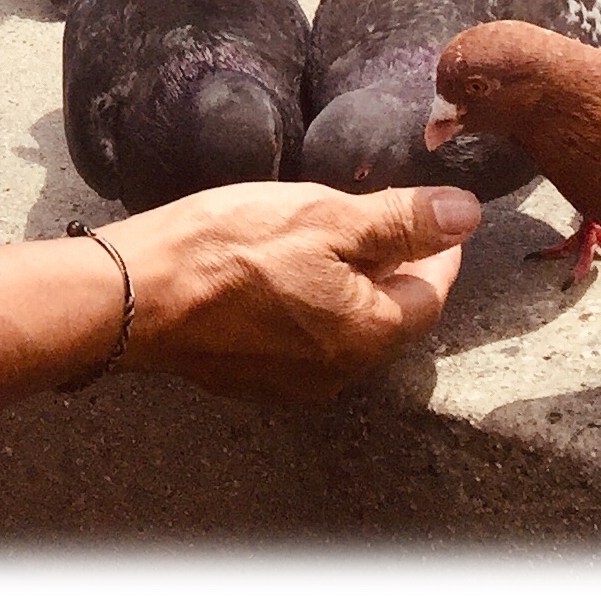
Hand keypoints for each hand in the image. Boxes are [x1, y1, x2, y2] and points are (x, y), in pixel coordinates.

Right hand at [108, 182, 472, 406]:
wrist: (134, 293)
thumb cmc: (228, 249)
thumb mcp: (323, 217)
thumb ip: (400, 222)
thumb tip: (467, 216)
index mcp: (368, 335)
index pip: (430, 294)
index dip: (437, 251)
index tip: (434, 219)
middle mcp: (339, 374)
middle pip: (387, 316)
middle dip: (390, 269)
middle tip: (373, 220)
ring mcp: (292, 384)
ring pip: (344, 329)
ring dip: (346, 287)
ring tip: (323, 239)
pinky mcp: (251, 378)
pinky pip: (301, 339)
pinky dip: (306, 304)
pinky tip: (277, 270)